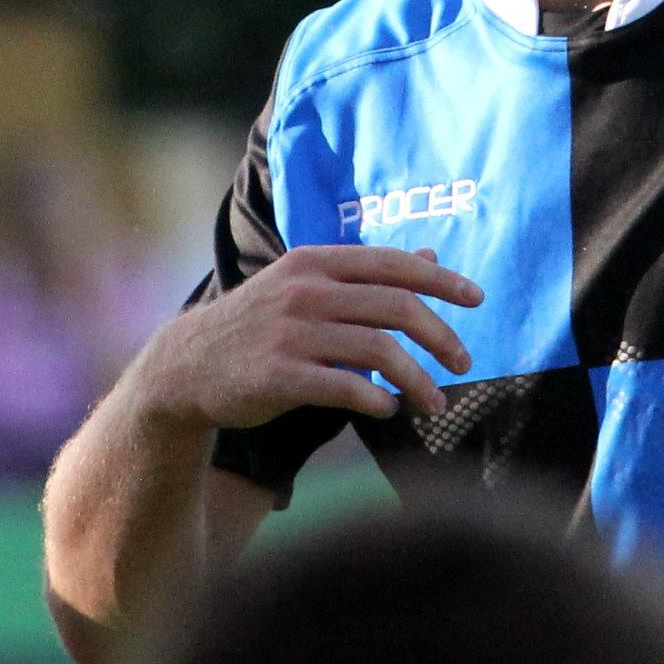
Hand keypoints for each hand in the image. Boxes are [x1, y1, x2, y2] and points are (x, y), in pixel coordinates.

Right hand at [132, 245, 483, 428]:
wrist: (186, 367)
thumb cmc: (261, 325)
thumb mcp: (308, 285)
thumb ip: (366, 274)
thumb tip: (429, 254)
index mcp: (316, 262)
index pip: (392, 264)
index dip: (440, 280)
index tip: (477, 299)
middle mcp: (305, 291)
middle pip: (395, 306)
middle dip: (440, 335)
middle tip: (464, 362)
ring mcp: (289, 332)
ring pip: (377, 351)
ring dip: (417, 379)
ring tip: (437, 403)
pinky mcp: (276, 375)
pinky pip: (342, 388)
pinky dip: (375, 400)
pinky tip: (389, 409)